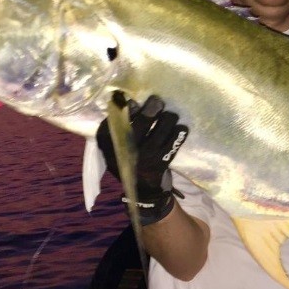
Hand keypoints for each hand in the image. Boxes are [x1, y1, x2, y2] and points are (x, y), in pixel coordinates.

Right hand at [96, 95, 188, 224]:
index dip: (124, 109)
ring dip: (168, 118)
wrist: (143, 189)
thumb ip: (119, 125)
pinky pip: (174, 141)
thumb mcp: (115, 144)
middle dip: (151, 109)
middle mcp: (124, 152)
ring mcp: (144, 158)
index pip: (113, 122)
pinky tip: (181, 128)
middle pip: (140, 124)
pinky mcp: (160, 163)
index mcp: (108, 145)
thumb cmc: (128, 158)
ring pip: (161, 129)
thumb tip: (131, 101)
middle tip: (158, 101)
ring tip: (170, 116)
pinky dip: (179, 133)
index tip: (133, 100)